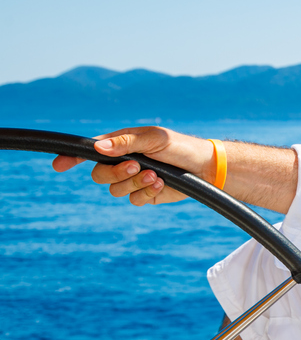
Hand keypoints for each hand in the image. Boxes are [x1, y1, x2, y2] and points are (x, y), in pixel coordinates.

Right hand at [52, 126, 215, 205]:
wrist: (203, 167)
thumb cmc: (179, 147)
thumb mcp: (154, 138)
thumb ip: (127, 142)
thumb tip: (98, 148)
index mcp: (121, 145)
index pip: (90, 151)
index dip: (72, 157)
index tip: (58, 164)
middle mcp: (123, 163)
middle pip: (99, 175)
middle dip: (116, 174)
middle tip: (138, 167)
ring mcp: (132, 180)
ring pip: (115, 190)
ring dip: (135, 183)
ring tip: (156, 175)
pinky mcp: (144, 194)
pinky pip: (133, 200)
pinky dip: (146, 193)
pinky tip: (161, 184)